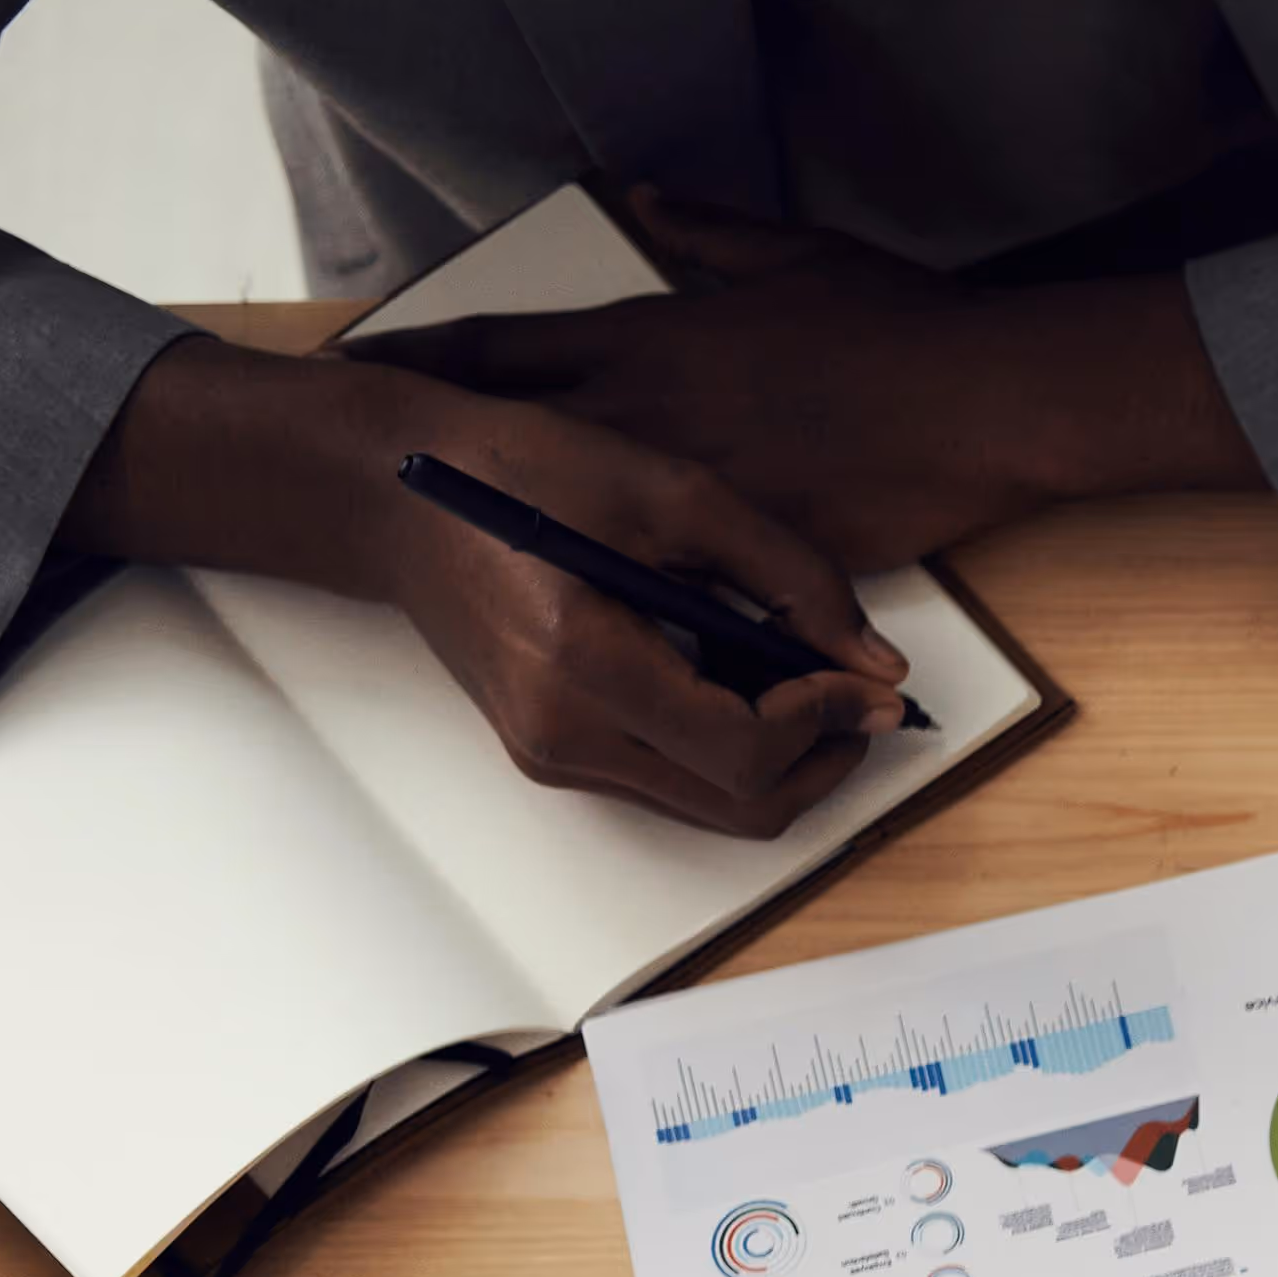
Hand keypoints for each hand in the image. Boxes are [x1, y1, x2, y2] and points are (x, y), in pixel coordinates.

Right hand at [56, 341, 900, 836]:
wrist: (399, 491)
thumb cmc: (523, 469)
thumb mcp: (673, 492)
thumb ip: (791, 576)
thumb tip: (878, 666)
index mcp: (583, 665)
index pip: (745, 748)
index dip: (828, 721)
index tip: (871, 683)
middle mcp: (562, 733)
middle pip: (740, 805)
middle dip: (822, 761)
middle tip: (862, 703)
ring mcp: (551, 754)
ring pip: (711, 808)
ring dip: (781, 763)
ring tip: (813, 692)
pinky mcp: (550, 752)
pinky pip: (670, 784)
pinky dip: (729, 754)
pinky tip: (745, 688)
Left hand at [354, 188, 1246, 570]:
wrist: (982, 404)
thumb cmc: (898, 328)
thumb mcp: (794, 254)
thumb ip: (706, 233)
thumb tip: (646, 203)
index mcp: (648, 339)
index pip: (500, 347)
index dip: (425, 360)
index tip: (367, 370)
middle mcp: (649, 416)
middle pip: (508, 444)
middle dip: (441, 463)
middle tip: (380, 483)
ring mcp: (692, 491)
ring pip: (580, 530)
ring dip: (531, 550)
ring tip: (478, 572)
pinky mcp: (750, 551)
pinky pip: (679, 592)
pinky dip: (642, 608)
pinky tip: (608, 628)